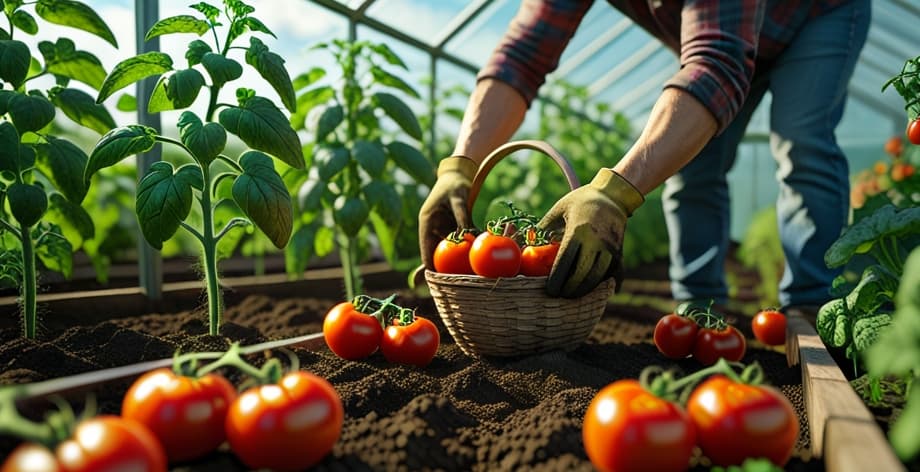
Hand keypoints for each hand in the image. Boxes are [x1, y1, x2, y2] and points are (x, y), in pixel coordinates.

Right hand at [418, 156, 477, 268]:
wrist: (458, 173)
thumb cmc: (456, 184)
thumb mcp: (459, 198)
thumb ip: (462, 217)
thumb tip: (467, 236)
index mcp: (427, 222)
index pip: (425, 248)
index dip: (429, 264)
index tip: (437, 278)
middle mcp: (433, 228)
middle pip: (436, 252)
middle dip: (442, 267)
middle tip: (449, 284)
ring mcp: (443, 229)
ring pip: (448, 249)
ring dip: (455, 260)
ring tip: (462, 277)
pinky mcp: (454, 227)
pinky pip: (460, 241)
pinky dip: (467, 247)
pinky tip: (476, 259)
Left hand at [539, 169, 643, 297]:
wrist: (613, 195)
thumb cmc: (581, 201)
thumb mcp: (559, 208)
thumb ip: (544, 226)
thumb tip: (527, 242)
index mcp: (578, 231)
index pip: (565, 262)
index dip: (557, 279)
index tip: (550, 290)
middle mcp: (596, 241)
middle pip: (582, 274)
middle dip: (570, 289)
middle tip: (560, 296)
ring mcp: (610, 248)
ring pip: (598, 277)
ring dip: (585, 289)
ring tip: (573, 294)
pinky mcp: (620, 251)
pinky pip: (614, 274)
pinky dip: (606, 285)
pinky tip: (596, 292)